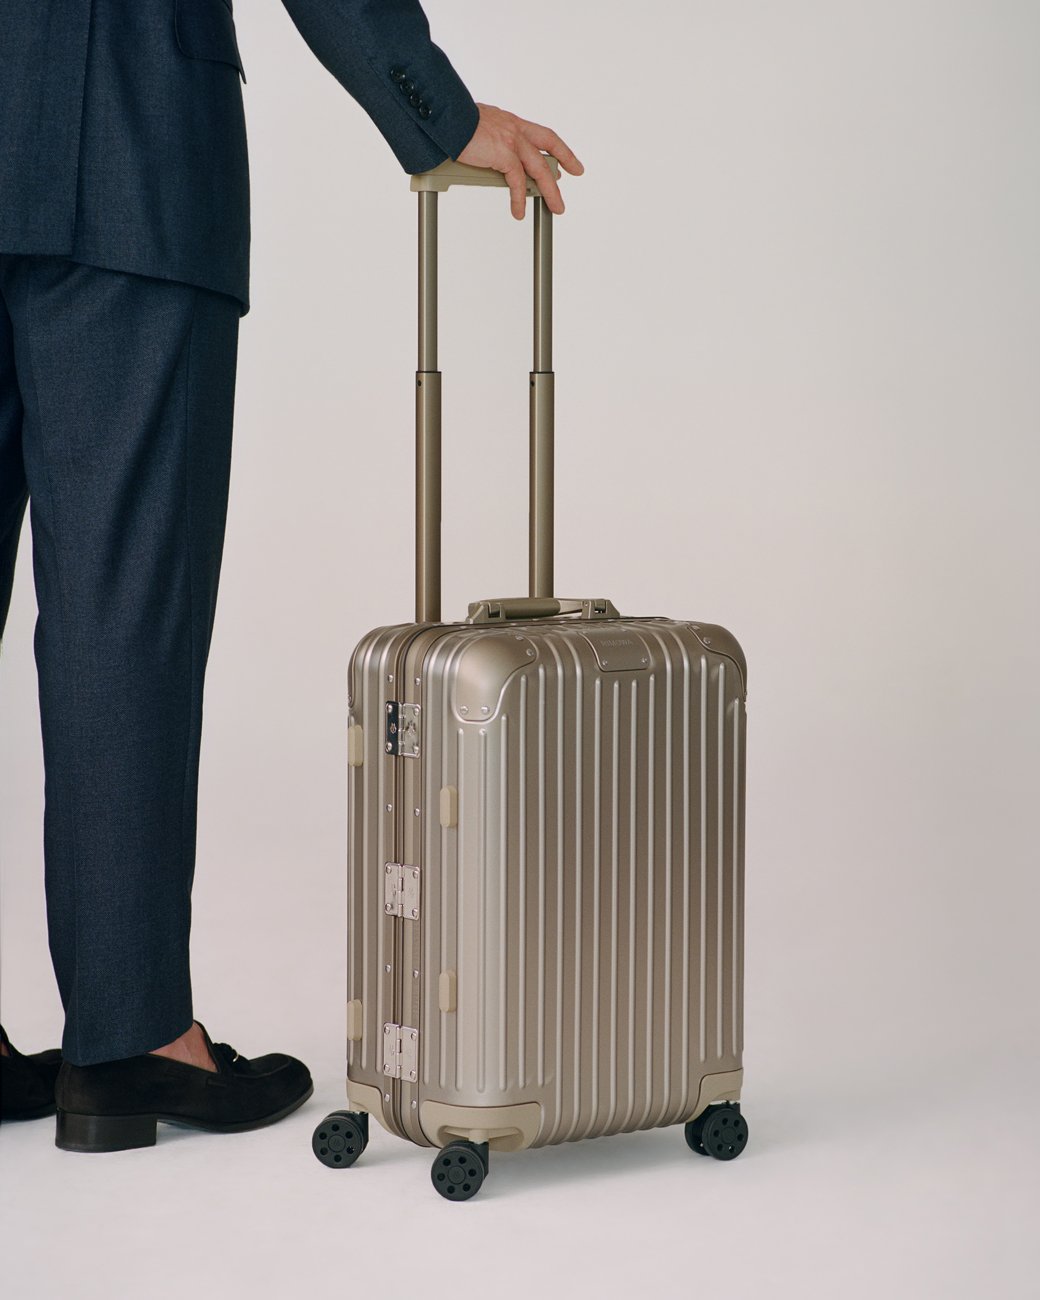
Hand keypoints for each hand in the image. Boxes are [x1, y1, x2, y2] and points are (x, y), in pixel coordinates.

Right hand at [457, 103, 583, 218]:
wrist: (445, 118)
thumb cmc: (453, 124)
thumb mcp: (478, 131)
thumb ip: (488, 142)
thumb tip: (488, 157)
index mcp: (510, 122)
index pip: (540, 133)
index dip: (556, 145)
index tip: (564, 157)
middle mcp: (514, 128)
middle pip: (548, 145)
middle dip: (565, 159)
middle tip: (576, 171)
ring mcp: (511, 140)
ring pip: (540, 169)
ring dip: (550, 190)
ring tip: (556, 207)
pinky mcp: (504, 154)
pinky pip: (517, 181)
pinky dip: (519, 199)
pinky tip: (518, 211)